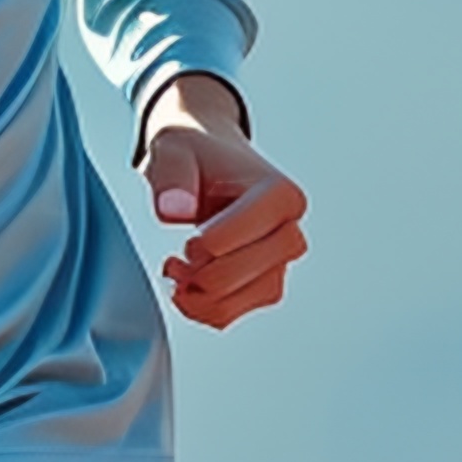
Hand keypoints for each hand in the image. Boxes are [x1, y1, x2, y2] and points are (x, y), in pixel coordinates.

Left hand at [140, 73, 307, 327]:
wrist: (205, 162)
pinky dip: (203, 309)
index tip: (187, 237)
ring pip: (240, 300)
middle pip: (246, 272)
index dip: (204, 245)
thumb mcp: (174, 149)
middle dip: (202, 274)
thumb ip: (172, 175)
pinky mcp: (263, 282)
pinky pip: (234, 312)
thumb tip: (175, 210)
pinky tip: (186, 287)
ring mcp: (279, 260)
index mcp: (280, 194)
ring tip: (177, 272)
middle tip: (177, 258)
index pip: (244, 235)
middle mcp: (289, 228)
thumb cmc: (196, 155)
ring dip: (200, 297)